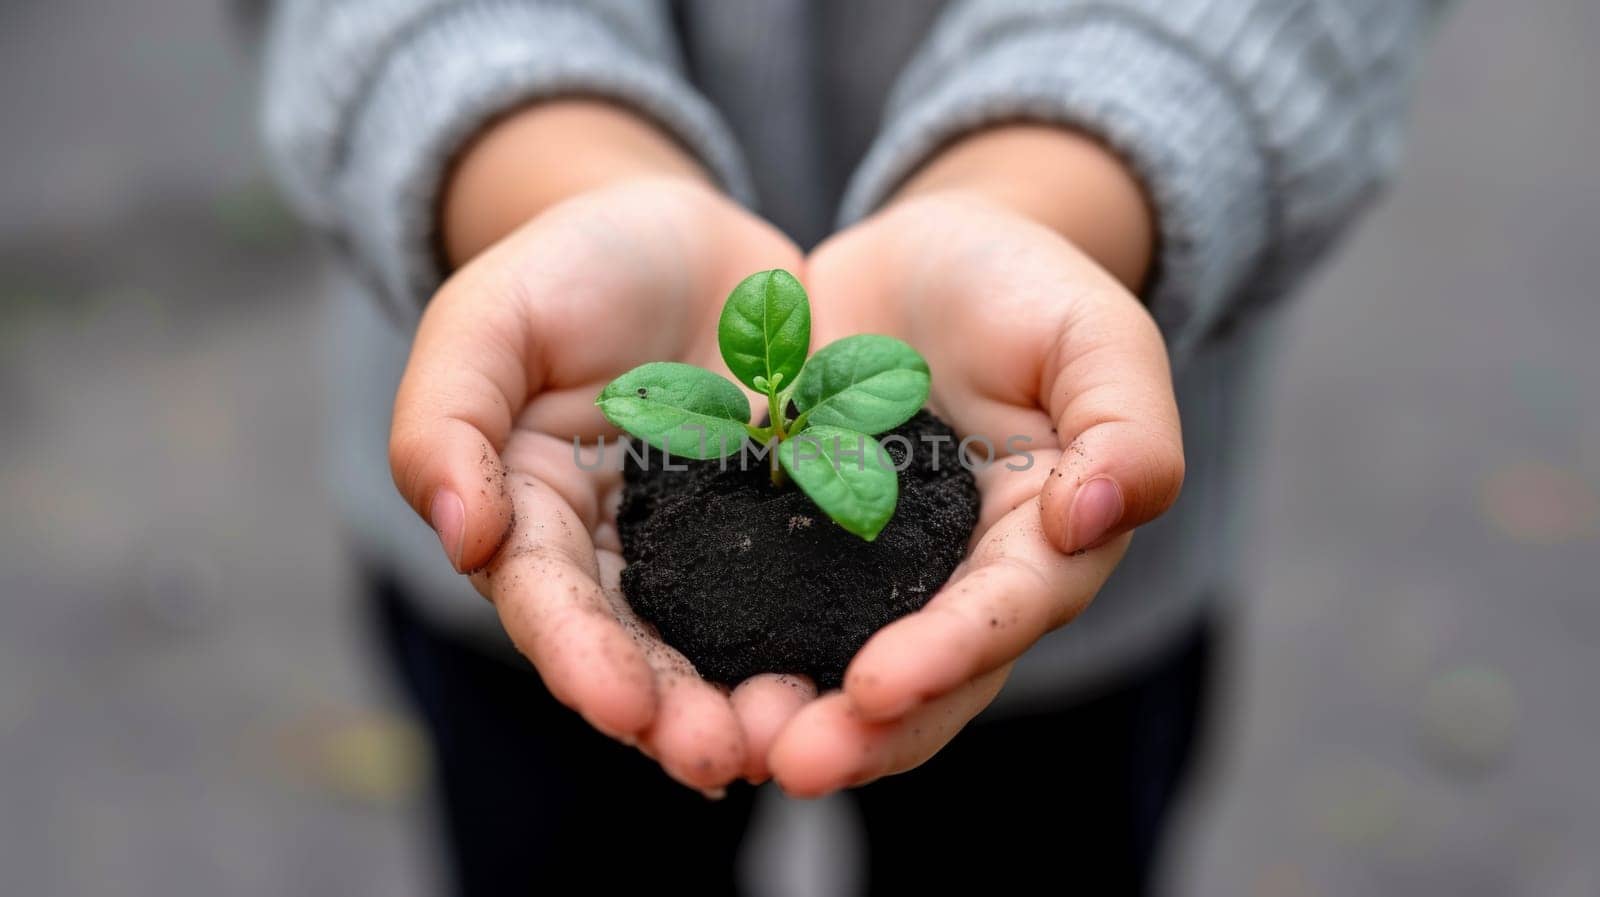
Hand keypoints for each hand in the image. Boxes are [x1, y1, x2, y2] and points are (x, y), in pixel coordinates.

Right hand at [389, 104, 812, 794]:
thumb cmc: (570, 264)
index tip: (622, 705)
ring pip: (714, 646)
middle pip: (632, 652)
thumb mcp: (490, 315)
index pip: (545, 601)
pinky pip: (794, 598)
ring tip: (785, 746)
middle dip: (668, 713)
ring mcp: (699, 550)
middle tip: (717, 758)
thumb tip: (460, 536)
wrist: (685, 233)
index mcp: (528, 515)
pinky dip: (814, 647)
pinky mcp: (779, 529)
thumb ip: (447, 416)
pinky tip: (854, 695)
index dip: (580, 657)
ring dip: (742, 704)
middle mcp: (611, 555)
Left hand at [765, 128, 1184, 794]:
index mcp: (1042, 547)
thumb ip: (1125, 424)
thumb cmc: (1028, 289)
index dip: (949, 656)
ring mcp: (871, 575)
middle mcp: (958, 585)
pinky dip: (729, 653)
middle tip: (792, 763)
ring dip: (790, 717)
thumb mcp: (1094, 335)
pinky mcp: (795, 548)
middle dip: (862, 733)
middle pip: (923, 684)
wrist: (925, 257)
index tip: (877, 686)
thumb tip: (1097, 517)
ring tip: (727, 748)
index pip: (1004, 616)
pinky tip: (674, 680)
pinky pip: (761, 613)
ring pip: (838, 671)